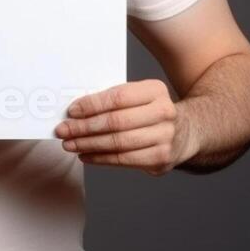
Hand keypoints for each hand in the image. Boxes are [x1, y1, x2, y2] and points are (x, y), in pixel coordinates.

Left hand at [54, 79, 195, 175]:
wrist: (185, 131)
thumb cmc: (150, 112)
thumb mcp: (138, 97)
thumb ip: (112, 100)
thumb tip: (76, 112)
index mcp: (156, 91)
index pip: (118, 98)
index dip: (91, 105)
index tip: (71, 111)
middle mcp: (164, 113)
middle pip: (116, 122)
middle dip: (84, 128)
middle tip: (63, 130)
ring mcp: (165, 137)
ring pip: (118, 143)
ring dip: (88, 144)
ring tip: (70, 144)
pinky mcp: (161, 159)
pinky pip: (124, 160)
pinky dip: (100, 158)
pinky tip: (86, 155)